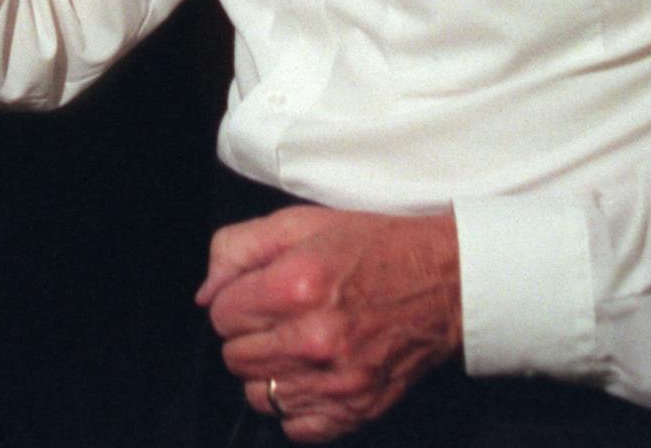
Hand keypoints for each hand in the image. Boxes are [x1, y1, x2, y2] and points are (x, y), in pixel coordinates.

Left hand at [197, 204, 461, 442]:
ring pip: (258, 395)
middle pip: (235, 357)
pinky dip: (295, 405)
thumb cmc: (371, 248)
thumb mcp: (300, 224)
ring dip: (268, 372)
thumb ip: (237, 249)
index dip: (235, 301)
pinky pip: (293, 427)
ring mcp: (337, 382)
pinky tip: (311, 376)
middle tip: (280, 318)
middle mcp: (314, 339)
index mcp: (297, 285)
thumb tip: (206, 296)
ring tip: (295, 346)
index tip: (260, 293)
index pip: (221, 315)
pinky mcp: (356, 410)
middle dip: (248, 336)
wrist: (445, 282)